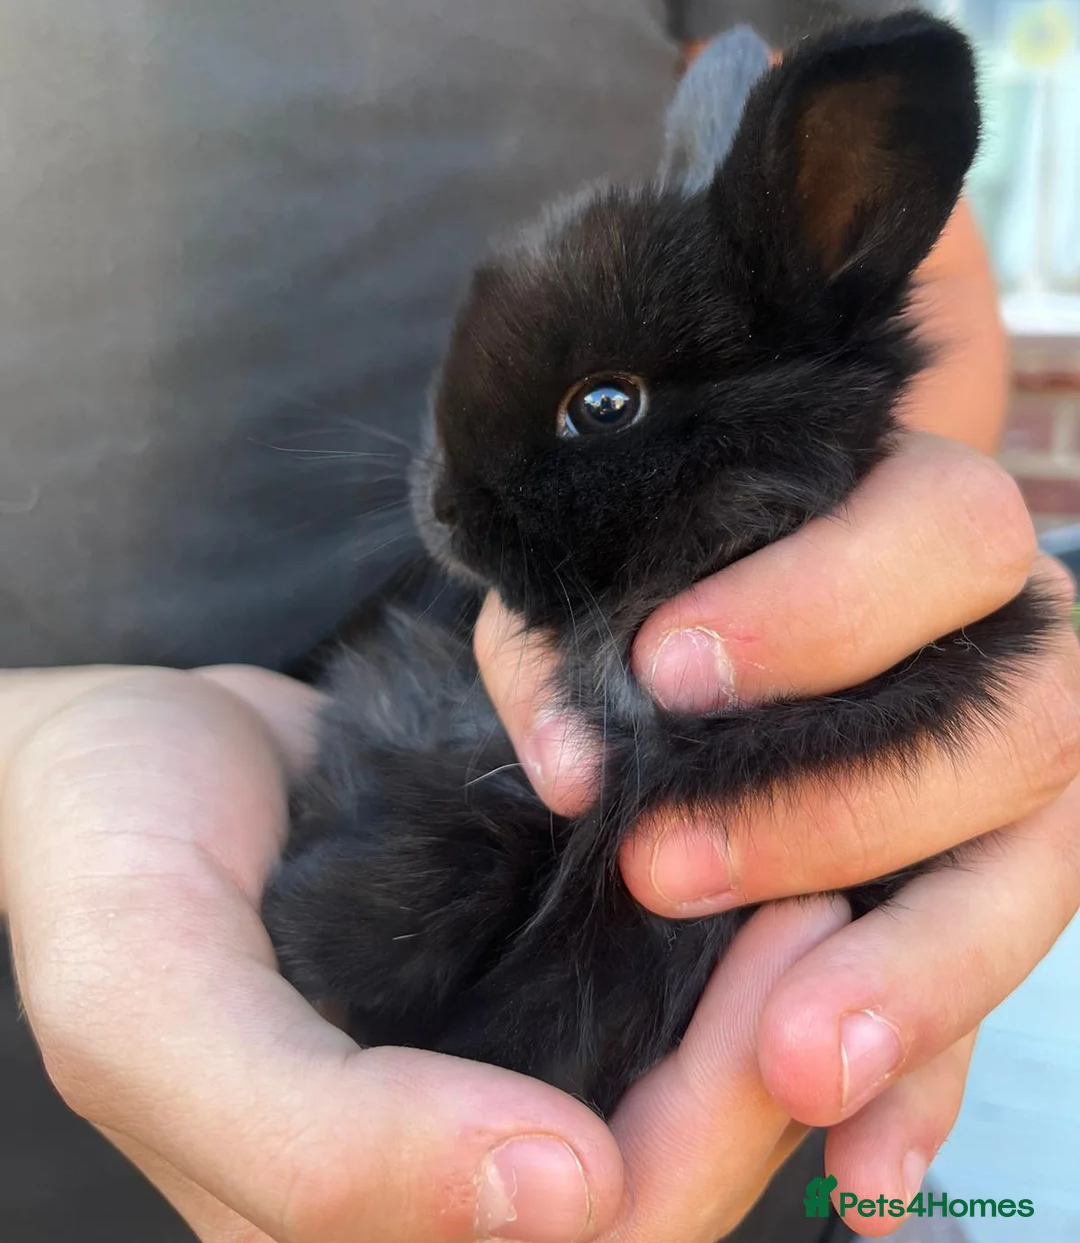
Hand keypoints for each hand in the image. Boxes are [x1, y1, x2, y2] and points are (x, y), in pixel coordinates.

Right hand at [0, 663, 847, 1242]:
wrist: (114, 744)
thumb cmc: (102, 859)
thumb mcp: (149, 1005)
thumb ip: (312, 1143)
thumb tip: (562, 1202)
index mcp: (350, 1237)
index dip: (709, 1136)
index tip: (787, 944)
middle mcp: (439, 1184)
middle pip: (660, 1190)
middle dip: (761, 1059)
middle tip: (819, 893)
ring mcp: (480, 1085)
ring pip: (672, 1106)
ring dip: (757, 1005)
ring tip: (810, 870)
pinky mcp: (504, 996)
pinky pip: (639, 1014)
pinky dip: (714, 960)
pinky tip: (755, 868)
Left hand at [477, 431, 1079, 1234]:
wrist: (748, 602)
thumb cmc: (679, 575)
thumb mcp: (617, 579)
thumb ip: (579, 650)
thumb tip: (576, 768)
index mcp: (937, 524)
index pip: (943, 533)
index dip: (820, 608)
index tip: (665, 673)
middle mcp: (1020, 653)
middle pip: (1019, 726)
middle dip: (843, 810)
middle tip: (666, 873)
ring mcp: (1032, 786)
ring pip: (1032, 880)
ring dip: (914, 978)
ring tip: (792, 1066)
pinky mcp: (996, 897)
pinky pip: (996, 1003)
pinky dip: (931, 1086)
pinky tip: (864, 1171)